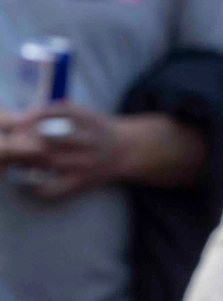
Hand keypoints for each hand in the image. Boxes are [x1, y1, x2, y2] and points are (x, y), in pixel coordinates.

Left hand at [0, 103, 133, 200]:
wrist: (126, 150)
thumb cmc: (95, 129)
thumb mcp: (82, 112)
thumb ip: (55, 111)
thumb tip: (22, 119)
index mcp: (86, 118)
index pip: (51, 112)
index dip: (30, 118)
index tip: (21, 124)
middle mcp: (87, 139)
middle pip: (45, 137)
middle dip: (26, 139)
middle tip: (18, 143)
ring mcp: (85, 162)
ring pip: (44, 161)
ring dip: (27, 160)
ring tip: (24, 159)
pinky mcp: (82, 182)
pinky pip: (52, 189)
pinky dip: (37, 187)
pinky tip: (34, 179)